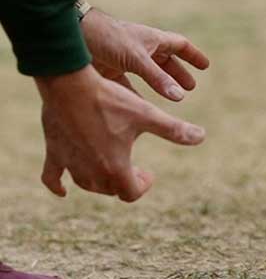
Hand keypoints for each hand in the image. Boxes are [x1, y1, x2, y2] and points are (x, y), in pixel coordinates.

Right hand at [35, 65, 205, 201]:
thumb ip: (174, 129)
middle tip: (134, 169)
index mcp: (115, 167)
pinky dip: (58, 185)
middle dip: (124, 182)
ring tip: (112, 168)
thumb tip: (201, 137)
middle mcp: (90, 172)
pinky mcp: (54, 152)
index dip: (144, 185)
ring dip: (100, 181)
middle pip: (110, 190)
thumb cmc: (110, 100)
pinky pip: (51, 177)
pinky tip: (63, 192)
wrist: (69, 85)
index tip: (149, 173)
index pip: (132, 193)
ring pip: (86, 185)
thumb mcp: (147, 115)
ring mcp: (70, 163)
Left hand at [81, 9, 209, 100]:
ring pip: (149, 73)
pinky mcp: (110, 69)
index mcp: (153, 39)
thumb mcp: (137, 59)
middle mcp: (141, 48)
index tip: (205, 66)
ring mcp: (125, 59)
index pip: (180, 46)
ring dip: (161, 84)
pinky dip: (136, 95)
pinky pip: (128, 84)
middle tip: (190, 87)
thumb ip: (158, 79)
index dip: (193, 56)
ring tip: (171, 97)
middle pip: (166, 61)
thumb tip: (181, 96)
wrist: (73, 35)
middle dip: (178, 73)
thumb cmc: (108, 39)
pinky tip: (140, 106)